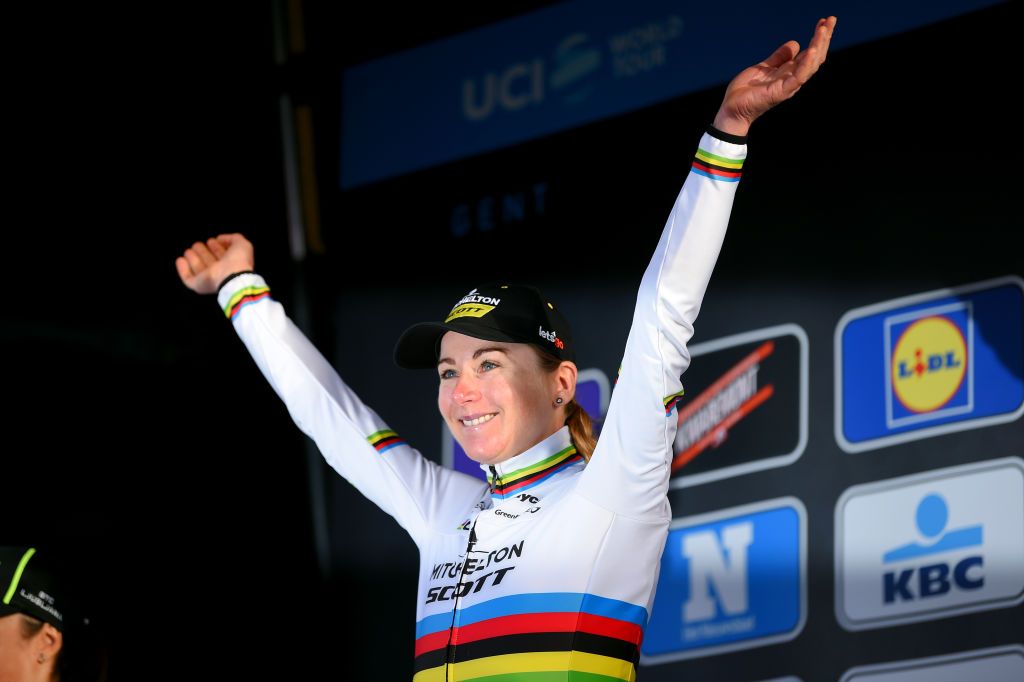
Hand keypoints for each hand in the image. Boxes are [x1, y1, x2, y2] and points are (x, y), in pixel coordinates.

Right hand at [175, 233, 254, 294]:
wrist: (232, 276)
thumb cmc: (238, 260)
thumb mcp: (242, 244)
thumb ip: (233, 238)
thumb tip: (219, 239)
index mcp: (232, 263)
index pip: (222, 255)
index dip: (216, 247)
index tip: (211, 240)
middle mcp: (220, 271)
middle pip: (209, 261)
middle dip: (203, 252)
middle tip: (196, 244)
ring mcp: (208, 279)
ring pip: (199, 268)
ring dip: (192, 258)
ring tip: (187, 251)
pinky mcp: (198, 285)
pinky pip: (188, 278)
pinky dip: (183, 269)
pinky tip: (180, 260)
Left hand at [713, 16, 835, 136]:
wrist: (732, 108)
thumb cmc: (746, 92)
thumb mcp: (764, 68)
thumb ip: (779, 57)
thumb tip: (795, 43)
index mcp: (789, 72)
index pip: (810, 53)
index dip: (817, 38)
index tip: (824, 21)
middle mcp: (793, 79)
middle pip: (815, 57)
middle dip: (824, 38)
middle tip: (832, 19)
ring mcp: (788, 85)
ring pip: (811, 65)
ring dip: (819, 46)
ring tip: (824, 30)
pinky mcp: (781, 91)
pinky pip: (798, 77)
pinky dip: (806, 64)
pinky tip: (812, 50)